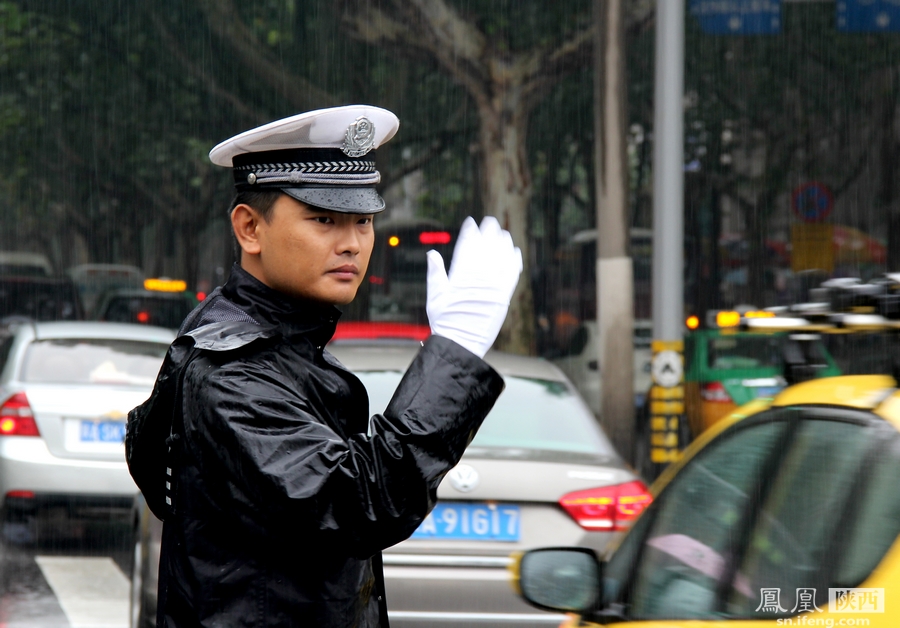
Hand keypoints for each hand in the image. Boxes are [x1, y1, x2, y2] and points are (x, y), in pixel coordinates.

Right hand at [426, 216, 522, 357]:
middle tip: (489, 221)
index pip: (467, 245)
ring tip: (503, 233)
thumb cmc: (445, 322)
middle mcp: (480, 277)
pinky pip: (513, 272)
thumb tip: (432, 253)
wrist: (461, 343)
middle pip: (487, 246)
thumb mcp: (435, 295)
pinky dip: (515, 260)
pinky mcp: (505, 295)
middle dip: (489, 231)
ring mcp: (494, 285)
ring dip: (503, 242)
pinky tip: (514, 251)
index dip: (470, 231)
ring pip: (502, 256)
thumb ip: (436, 272)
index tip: (471, 222)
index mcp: (461, 274)